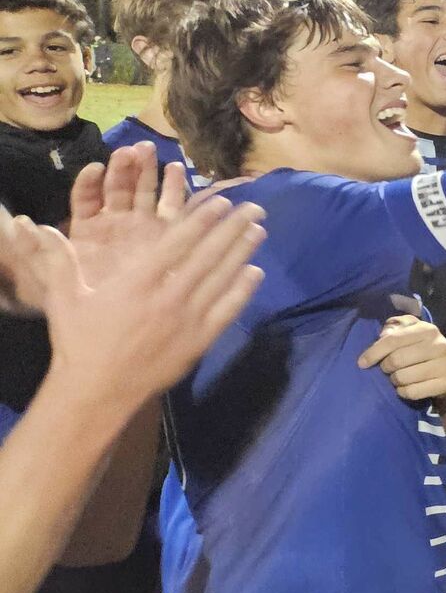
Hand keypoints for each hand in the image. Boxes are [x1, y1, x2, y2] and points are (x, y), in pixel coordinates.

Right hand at [0, 163, 265, 400]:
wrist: (98, 391)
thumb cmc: (79, 341)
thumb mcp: (64, 297)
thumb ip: (58, 260)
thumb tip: (38, 226)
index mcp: (137, 282)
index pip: (177, 242)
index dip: (202, 219)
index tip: (221, 202)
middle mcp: (168, 297)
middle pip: (208, 255)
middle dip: (232, 228)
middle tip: (254, 207)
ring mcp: (187, 320)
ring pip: (222, 279)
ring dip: (242, 252)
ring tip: (259, 230)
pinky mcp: (199, 341)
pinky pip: (227, 310)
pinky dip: (243, 290)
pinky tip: (255, 273)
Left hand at [358, 315, 445, 402]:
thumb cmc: (419, 347)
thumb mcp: (408, 331)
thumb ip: (393, 327)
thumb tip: (383, 335)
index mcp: (427, 329)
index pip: (393, 340)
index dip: (374, 352)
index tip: (362, 363)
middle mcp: (439, 345)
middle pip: (396, 360)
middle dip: (385, 367)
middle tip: (386, 369)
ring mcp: (444, 365)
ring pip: (403, 378)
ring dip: (394, 380)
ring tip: (397, 377)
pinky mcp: (445, 383)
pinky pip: (412, 392)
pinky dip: (403, 392)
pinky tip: (405, 387)